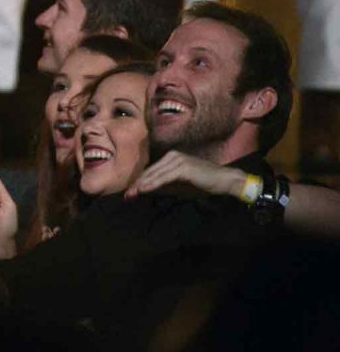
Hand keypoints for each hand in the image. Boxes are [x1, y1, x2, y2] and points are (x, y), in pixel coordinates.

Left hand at [126, 150, 241, 199]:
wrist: (225, 180)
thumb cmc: (204, 183)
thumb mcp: (180, 186)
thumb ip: (165, 186)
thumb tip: (147, 190)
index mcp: (171, 158)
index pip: (151, 170)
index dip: (140, 182)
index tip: (129, 192)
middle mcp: (172, 156)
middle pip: (150, 171)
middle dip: (137, 184)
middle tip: (126, 195)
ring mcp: (177, 160)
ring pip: (155, 174)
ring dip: (142, 185)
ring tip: (131, 194)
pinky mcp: (182, 167)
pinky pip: (164, 177)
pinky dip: (152, 184)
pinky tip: (143, 189)